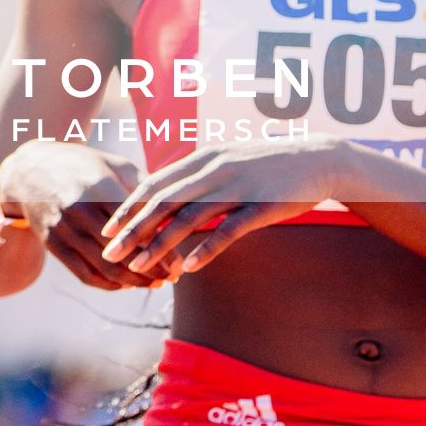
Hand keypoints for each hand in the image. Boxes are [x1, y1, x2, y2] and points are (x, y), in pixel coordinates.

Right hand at [0, 141, 170, 290]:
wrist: (28, 171)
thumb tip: (176, 207)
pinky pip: (84, 274)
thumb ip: (142, 186)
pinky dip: (108, 285)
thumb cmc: (81, 165)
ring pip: (105, 267)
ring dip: (134, 281)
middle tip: (174, 277)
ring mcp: (64, 229)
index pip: (136, 226)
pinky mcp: (53, 244)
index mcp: (99, 187)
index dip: (161, 248)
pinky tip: (127, 284)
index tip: (180, 261)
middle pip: (123, 251)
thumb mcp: (112, 164)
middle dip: (153, 269)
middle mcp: (80, 209)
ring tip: (155, 284)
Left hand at [101, 136, 350, 276]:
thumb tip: (162, 198)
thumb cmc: (266, 165)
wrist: (318, 159)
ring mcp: (238, 186)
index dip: (128, 207)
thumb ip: (195, 177)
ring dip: (160, 244)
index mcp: (202, 158)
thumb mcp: (226, 161)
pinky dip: (207, 249)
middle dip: (132, 229)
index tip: (107, 229)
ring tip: (138, 267)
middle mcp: (214, 169)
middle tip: (109, 253)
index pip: (154, 184)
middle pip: (163, 201)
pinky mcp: (262, 205)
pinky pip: (229, 229)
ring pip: (189, 218)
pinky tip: (188, 268)